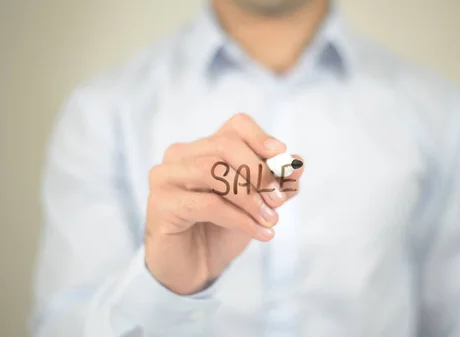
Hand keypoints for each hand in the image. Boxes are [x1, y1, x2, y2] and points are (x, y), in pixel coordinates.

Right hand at [144, 113, 303, 294]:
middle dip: (258, 171)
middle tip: (279, 200)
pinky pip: (207, 203)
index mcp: (205, 148)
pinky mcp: (160, 203)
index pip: (236, 126)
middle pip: (224, 145)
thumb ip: (276, 184)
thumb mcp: (258, 204)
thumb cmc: (222, 229)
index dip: (261, 137)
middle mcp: (181, 155)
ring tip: (271, 219)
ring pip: (213, 171)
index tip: (282, 156)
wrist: (193, 268)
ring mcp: (165, 177)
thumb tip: (298, 164)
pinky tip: (260, 233)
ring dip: (249, 196)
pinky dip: (239, 218)